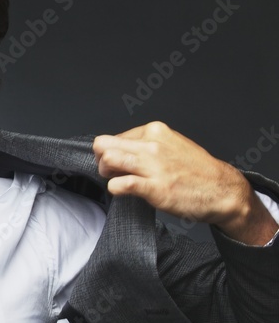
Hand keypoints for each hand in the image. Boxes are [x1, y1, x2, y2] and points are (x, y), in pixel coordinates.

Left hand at [92, 121, 277, 244]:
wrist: (222, 190)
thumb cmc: (196, 171)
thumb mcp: (171, 146)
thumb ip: (146, 145)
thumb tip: (120, 151)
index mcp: (154, 131)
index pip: (112, 138)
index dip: (109, 153)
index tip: (119, 165)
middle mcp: (152, 145)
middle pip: (103, 145)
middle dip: (101, 161)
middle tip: (112, 173)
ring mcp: (153, 165)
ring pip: (108, 159)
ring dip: (106, 173)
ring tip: (118, 181)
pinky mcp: (155, 187)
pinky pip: (120, 184)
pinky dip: (115, 188)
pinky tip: (123, 191)